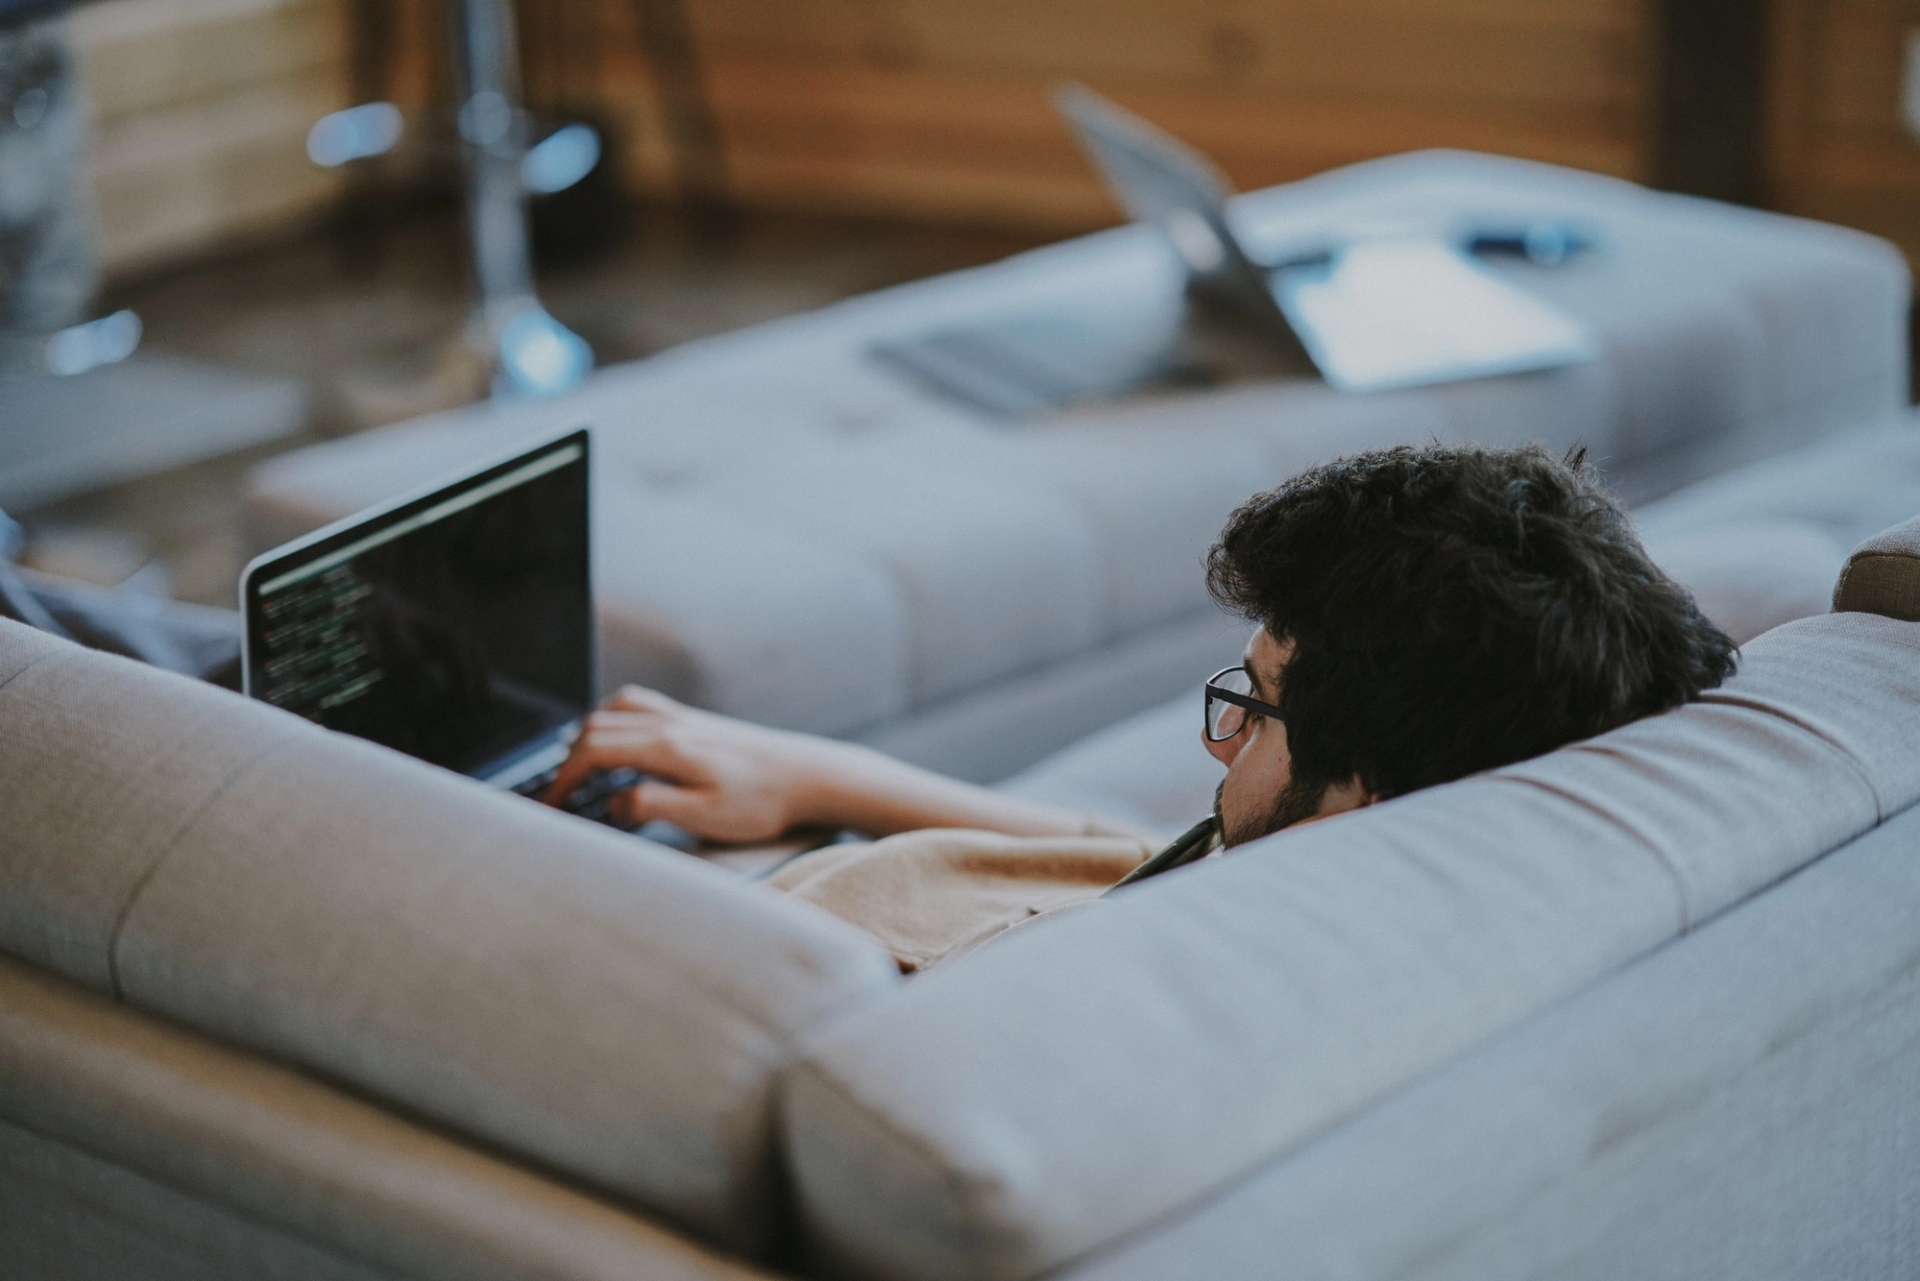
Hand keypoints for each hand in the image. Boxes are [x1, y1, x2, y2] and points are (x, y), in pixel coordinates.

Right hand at [543, 686, 834, 842]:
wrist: (810, 775)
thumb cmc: (763, 801)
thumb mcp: (707, 816)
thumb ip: (654, 806)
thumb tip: (613, 801)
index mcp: (667, 747)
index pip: (593, 751)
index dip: (562, 780)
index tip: (550, 809)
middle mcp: (671, 724)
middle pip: (596, 727)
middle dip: (567, 760)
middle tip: (558, 798)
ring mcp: (684, 717)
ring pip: (615, 710)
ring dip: (588, 736)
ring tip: (578, 770)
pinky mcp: (697, 721)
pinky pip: (640, 705)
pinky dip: (614, 720)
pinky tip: (620, 742)